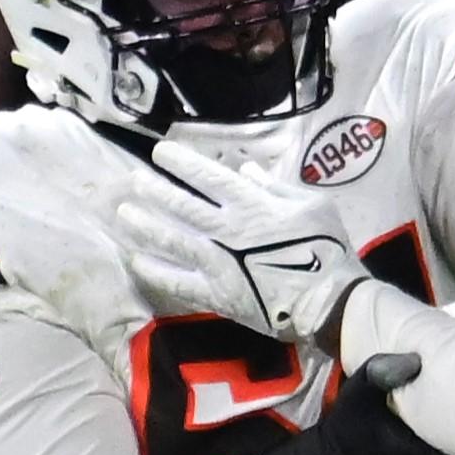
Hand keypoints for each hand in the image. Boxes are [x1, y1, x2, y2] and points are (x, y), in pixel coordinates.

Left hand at [118, 141, 369, 345]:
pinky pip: (179, 283)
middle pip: (183, 206)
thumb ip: (276, 186)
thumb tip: (247, 170)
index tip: (161, 152)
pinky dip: (156, 272)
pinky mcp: (217, 294)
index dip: (182, 163)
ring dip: (147, 226)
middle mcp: (228, 231)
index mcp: (252, 206)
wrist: (330, 302)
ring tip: (124, 214)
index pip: (209, 178)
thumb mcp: (313, 206)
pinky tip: (136, 261)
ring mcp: (219, 264)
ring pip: (173, 240)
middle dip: (156, 190)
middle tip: (134, 180)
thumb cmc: (328, 249)